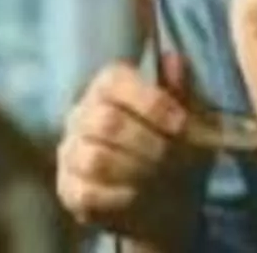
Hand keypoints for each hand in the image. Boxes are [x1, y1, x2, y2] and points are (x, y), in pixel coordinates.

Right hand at [56, 55, 209, 249]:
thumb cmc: (176, 142)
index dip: (151, 102)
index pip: (116, 80)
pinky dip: (121, 197)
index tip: (182, 124)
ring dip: (136, 170)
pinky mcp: (68, 188)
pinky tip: (141, 195)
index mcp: (109, 84)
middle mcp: (83, 112)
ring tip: (161, 177)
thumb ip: (180, 88)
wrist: (169, 196)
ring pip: (95, 158)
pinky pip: (88, 193)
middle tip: (175, 158)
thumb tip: (173, 58)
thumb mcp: (188, 114)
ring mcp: (71, 150)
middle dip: (149, 142)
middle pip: (107, 121)